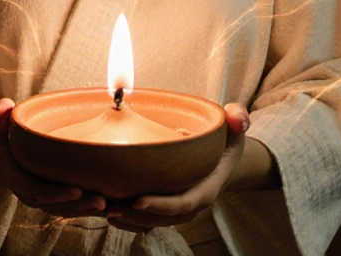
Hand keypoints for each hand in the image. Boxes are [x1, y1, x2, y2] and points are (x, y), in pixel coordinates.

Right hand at [0, 98, 106, 217]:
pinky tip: (117, 208)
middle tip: (102, 201)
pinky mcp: (57, 199)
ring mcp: (45, 199)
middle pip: (56, 206)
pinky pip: (75, 209)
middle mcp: (31, 194)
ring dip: (90, 211)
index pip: (36, 190)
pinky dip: (94, 211)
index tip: (76, 191)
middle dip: (79, 206)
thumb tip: (4, 104)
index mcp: (17, 178)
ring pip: (68, 211)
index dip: (56, 193)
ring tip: (115, 207)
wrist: (2, 157)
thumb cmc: (2, 139)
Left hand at [104, 104, 249, 233]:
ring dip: (129, 220)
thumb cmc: (225, 140)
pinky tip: (106, 213)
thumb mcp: (234, 127)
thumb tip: (236, 119)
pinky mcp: (166, 207)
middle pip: (163, 217)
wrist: (223, 158)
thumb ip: (237, 118)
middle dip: (137, 216)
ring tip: (104, 211)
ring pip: (153, 222)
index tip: (138, 200)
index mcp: (206, 188)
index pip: (184, 202)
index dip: (162, 204)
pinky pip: (147, 220)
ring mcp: (178, 208)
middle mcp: (192, 203)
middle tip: (110, 208)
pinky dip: (128, 220)